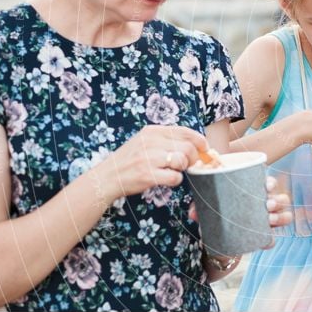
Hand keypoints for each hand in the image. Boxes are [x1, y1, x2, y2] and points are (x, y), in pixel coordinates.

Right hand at [92, 125, 206, 203]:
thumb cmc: (129, 161)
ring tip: (172, 171)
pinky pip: (175, 177)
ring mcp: (149, 158)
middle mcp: (151, 142)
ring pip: (182, 161)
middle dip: (193, 158)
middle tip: (187, 164)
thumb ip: (166, 139)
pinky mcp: (148, 174)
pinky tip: (166, 180)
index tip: (205, 148)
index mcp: (152, 131)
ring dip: (182, 169)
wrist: (106, 177)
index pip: (185, 131)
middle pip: (188, 147)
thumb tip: (195, 144)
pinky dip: (175, 181)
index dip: (199, 140)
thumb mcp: (144, 141)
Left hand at [187, 176, 291, 246]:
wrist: (218, 238)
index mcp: (255, 192)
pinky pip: (273, 238)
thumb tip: (192, 213)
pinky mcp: (264, 237)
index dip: (271, 183)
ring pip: (284, 216)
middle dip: (277, 201)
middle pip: (281, 199)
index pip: (270, 183)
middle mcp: (266, 204)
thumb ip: (200, 208)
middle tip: (267, 205)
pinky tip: (267, 241)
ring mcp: (268, 220)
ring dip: (280, 217)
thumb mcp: (209, 208)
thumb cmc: (217, 213)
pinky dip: (271, 240)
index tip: (267, 186)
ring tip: (269, 220)